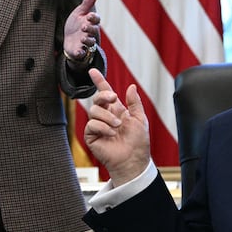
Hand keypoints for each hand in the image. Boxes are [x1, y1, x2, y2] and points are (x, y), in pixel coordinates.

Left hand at [63, 0, 99, 61]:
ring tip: (83, 38)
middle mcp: (90, 33)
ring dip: (87, 41)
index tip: (89, 15)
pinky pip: (82, 53)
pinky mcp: (79, 51)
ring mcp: (85, 43)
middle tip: (84, 27)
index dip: (93, 18)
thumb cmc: (76, 25)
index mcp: (91, 22)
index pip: (96, 19)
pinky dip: (80, 53)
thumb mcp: (79, 13)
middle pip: (94, 31)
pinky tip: (78, 51)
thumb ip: (87, 4)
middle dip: (90, 29)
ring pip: (90, 42)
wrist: (69, 40)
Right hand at [84, 69, 150, 185]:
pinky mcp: (91, 136)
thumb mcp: (140, 119)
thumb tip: (131, 87)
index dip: (99, 82)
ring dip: (107, 117)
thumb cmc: (138, 143)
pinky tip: (111, 134)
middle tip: (114, 99)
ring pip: (94, 110)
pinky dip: (103, 127)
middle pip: (97, 99)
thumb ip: (134, 103)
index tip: (93, 71)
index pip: (106, 93)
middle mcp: (106, 116)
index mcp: (117, 111)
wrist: (133, 160)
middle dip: (104, 95)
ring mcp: (98, 126)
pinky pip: (92, 124)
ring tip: (117, 126)